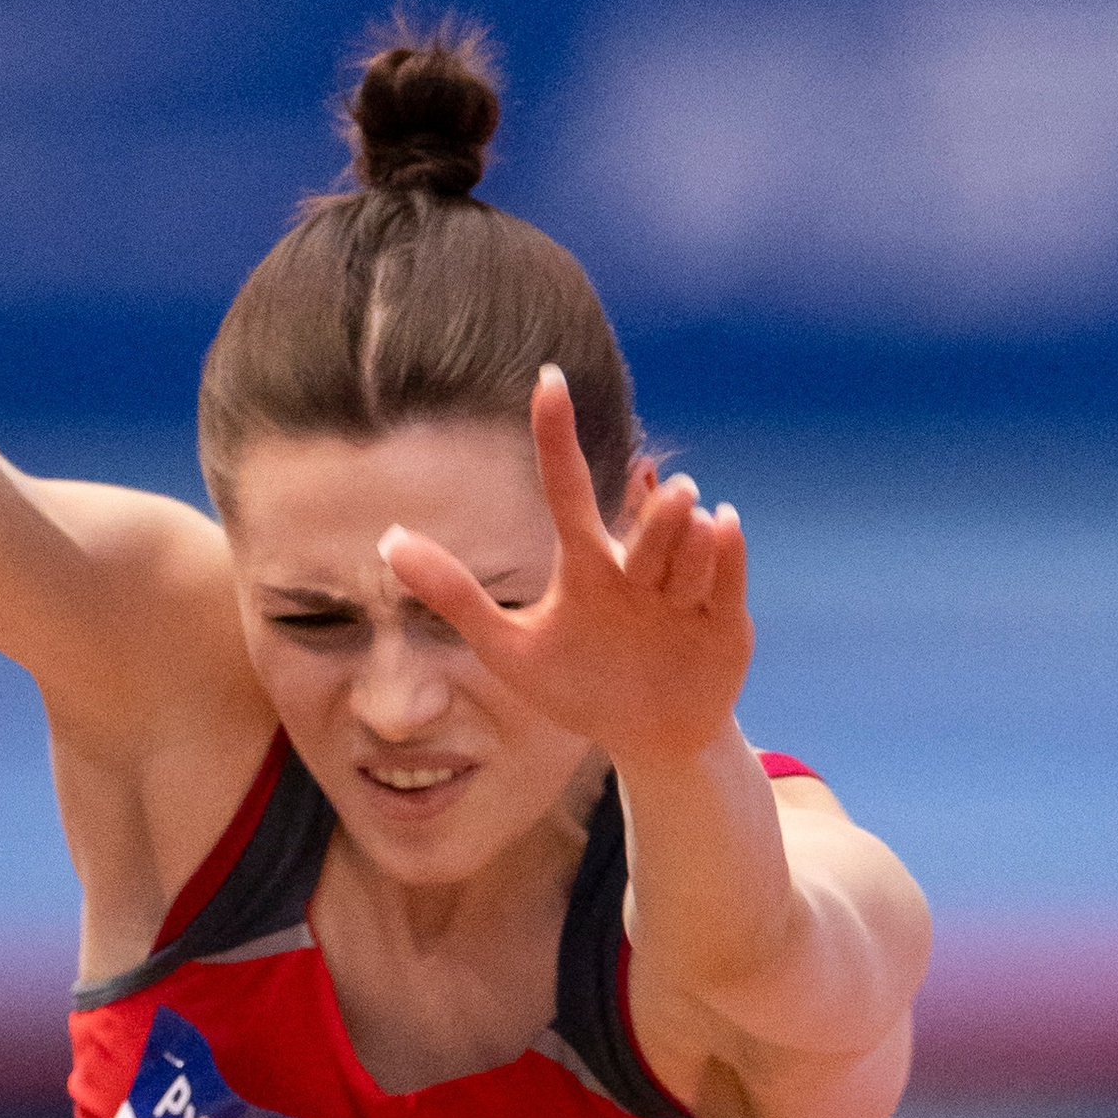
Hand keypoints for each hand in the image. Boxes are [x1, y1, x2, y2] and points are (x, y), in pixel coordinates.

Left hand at [376, 369, 753, 767]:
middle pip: (644, 523)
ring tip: (691, 549)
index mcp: (585, 565)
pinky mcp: (725, 619)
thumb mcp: (510, 650)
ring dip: (688, 546)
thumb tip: (388, 541)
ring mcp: (683, 590)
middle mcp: (635, 567)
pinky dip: (727, 550)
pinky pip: (729, 576)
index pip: (566, 489)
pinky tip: (724, 522)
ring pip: (689, 547)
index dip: (556, 438)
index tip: (546, 379)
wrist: (648, 739)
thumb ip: (454, 597)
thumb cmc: (579, 688)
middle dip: (656, 513)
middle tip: (672, 490)